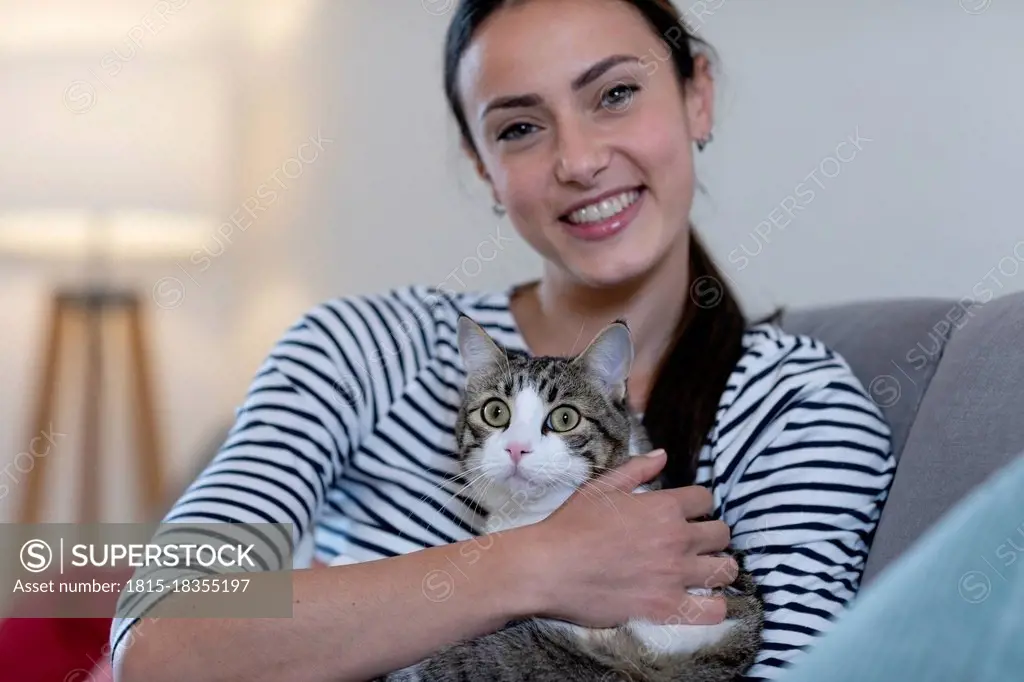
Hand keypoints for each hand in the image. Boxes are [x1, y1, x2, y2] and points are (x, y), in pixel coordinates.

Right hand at [521, 450, 735, 627]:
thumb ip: (636, 469)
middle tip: (694, 544)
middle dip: (711, 536)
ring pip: (726, 570)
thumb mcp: (600, 488)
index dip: (697, 505)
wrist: (547, 568)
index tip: (686, 514)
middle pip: (721, 534)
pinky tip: (701, 602)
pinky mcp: (667, 609)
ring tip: (702, 572)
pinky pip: (714, 611)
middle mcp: (676, 539)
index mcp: (663, 507)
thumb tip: (663, 455)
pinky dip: (714, 607)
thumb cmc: (570, 526)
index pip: (706, 499)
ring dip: (717, 569)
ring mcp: (675, 576)